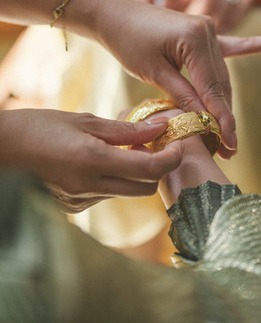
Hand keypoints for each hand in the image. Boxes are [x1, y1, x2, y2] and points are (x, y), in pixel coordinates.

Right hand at [0, 109, 182, 211]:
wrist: (4, 149)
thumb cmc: (40, 126)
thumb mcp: (85, 120)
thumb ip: (126, 129)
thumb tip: (159, 127)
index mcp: (92, 161)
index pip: (149, 169)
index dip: (171, 158)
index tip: (177, 144)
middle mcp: (89, 187)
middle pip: (145, 188)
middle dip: (156, 167)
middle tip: (150, 144)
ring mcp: (81, 201)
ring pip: (126, 192)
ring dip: (134, 173)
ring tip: (123, 148)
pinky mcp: (74, 206)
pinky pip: (107, 195)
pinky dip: (114, 179)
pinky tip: (103, 161)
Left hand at [96, 0, 260, 157]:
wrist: (116, 15)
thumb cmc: (129, 40)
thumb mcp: (154, 71)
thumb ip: (183, 93)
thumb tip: (205, 118)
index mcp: (196, 39)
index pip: (213, 88)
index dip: (221, 119)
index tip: (228, 143)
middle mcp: (208, 31)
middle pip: (221, 84)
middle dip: (223, 116)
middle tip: (226, 148)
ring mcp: (209, 30)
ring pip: (222, 75)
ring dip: (224, 102)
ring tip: (228, 133)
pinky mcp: (204, 33)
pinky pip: (234, 45)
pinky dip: (258, 45)